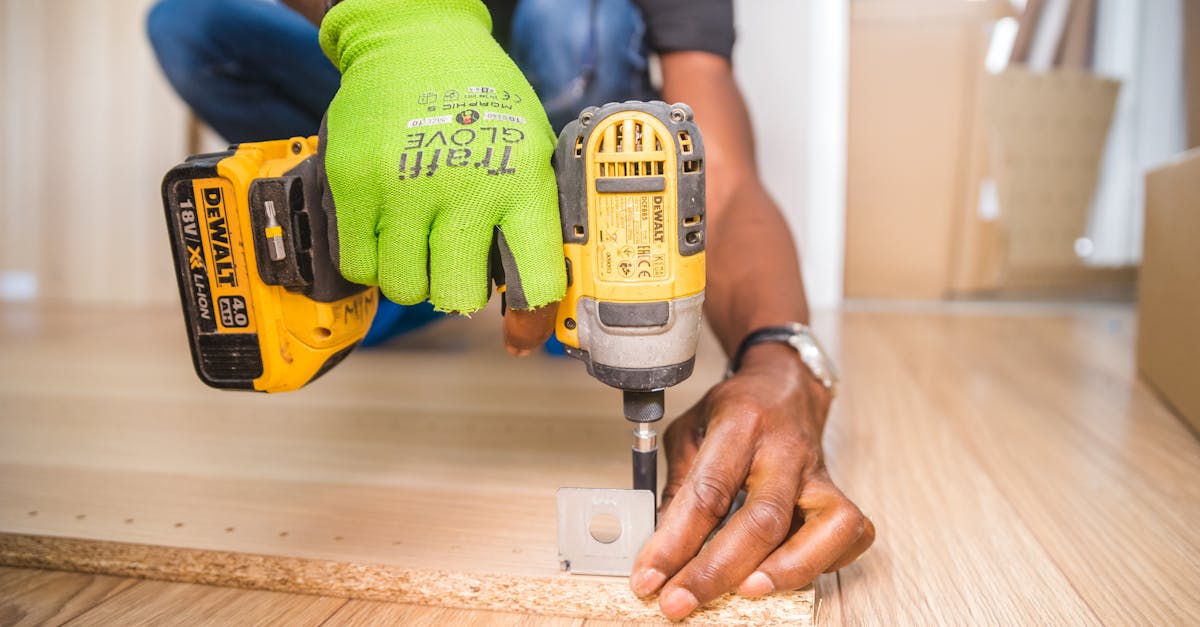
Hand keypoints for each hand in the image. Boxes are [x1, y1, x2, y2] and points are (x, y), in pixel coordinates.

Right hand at [319, 0, 565, 350]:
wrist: (415, 38)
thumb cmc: (481, 101)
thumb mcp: (531, 150)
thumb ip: (533, 220)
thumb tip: (536, 302)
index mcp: (521, 181)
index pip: (535, 279)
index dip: (531, 317)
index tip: (522, 330)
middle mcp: (464, 187)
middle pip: (458, 297)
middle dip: (458, 291)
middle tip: (456, 264)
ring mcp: (404, 187)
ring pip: (405, 288)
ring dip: (413, 277)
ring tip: (420, 241)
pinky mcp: (354, 184)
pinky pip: (359, 265)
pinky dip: (372, 261)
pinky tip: (388, 230)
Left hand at [630, 343, 874, 619]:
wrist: (784, 385)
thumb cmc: (735, 411)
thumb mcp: (690, 431)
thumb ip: (679, 486)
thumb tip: (662, 548)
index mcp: (740, 424)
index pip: (707, 492)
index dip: (674, 543)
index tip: (648, 578)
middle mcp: (785, 449)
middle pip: (762, 518)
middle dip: (717, 571)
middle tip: (680, 602)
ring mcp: (818, 472)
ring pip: (824, 527)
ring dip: (785, 570)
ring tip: (745, 593)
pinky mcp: (838, 491)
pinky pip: (849, 533)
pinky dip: (824, 562)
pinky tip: (788, 573)